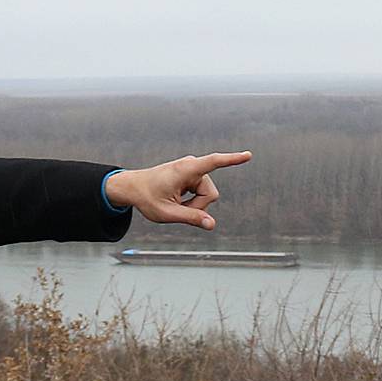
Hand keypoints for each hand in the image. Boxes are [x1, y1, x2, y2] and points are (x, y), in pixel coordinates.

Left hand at [102, 151, 251, 230]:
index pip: (213, 162)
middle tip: (176, 208)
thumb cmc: (147, 198)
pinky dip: (191, 202)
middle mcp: (191, 165)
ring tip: (174, 203)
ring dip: (194, 205)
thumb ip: (191, 219)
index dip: (231, 160)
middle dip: (198, 207)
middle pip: (211, 194)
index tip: (248, 155)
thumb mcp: (167, 213)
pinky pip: (201, 194)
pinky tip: (177, 199)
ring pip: (207, 196)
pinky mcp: (192, 175)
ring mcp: (192, 169)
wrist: (133, 187)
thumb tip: (212, 225)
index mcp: (185, 170)